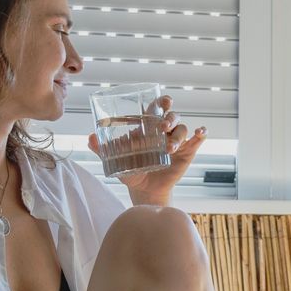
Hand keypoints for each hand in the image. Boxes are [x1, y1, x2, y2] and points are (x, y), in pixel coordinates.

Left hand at [88, 94, 207, 205]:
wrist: (144, 189)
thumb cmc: (131, 169)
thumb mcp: (115, 160)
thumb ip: (102, 149)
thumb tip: (90, 138)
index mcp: (149, 126)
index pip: (158, 107)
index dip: (163, 101)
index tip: (165, 101)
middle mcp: (165, 130)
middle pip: (172, 115)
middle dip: (169, 118)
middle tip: (162, 127)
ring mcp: (177, 141)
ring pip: (183, 129)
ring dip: (178, 135)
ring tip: (168, 148)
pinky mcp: (187, 152)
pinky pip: (196, 140)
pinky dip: (201, 134)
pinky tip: (200, 132)